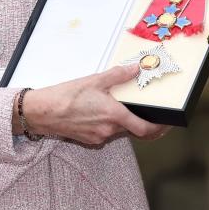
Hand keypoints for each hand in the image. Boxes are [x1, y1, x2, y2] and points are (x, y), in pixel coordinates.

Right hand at [22, 65, 161, 145]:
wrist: (42, 112)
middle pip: (131, 129)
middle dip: (135, 120)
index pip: (145, 129)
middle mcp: (108, 130)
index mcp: (114, 115)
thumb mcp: (94, 80)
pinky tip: (94, 112)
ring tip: (109, 105)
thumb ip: (117, 75)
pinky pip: (103, 133)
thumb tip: (135, 69)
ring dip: (118, 121)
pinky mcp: (87, 140)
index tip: (166, 125)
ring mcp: (98, 137)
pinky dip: (104, 124)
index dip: (158, 129)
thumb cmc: (65, 96)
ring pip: (116, 130)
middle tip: (138, 109)